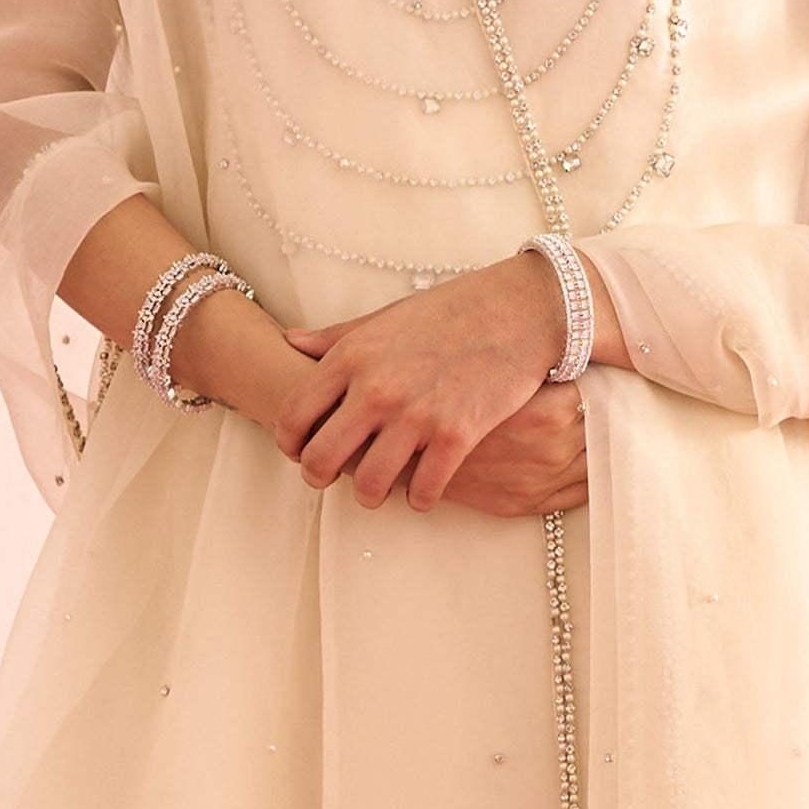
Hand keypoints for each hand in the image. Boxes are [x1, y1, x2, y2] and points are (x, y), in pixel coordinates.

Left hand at [288, 255, 569, 512]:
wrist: (519, 310)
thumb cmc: (451, 310)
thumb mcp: (386, 316)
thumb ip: (337, 336)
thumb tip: (290, 341)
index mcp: (352, 356)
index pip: (294, 414)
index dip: (289, 443)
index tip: (299, 450)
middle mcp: (377, 389)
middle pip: (321, 459)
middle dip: (319, 477)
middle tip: (330, 478)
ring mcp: (416, 415)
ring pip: (369, 484)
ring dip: (369, 495)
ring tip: (376, 490)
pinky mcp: (457, 436)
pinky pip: (422, 491)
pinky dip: (418, 498)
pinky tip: (421, 491)